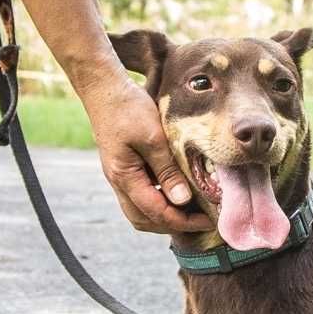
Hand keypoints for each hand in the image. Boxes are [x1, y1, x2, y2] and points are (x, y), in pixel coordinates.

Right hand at [81, 76, 212, 233]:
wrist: (104, 88)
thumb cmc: (128, 109)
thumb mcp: (153, 138)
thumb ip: (167, 171)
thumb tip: (182, 200)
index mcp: (125, 177)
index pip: (156, 213)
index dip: (183, 222)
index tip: (208, 221)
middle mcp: (119, 182)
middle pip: (144, 220)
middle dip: (173, 225)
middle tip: (201, 220)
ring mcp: (120, 176)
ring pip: (140, 211)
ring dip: (164, 216)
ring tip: (192, 211)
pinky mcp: (124, 168)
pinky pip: (141, 196)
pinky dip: (159, 201)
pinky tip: (178, 193)